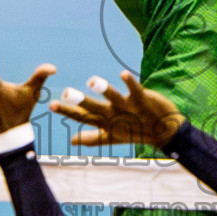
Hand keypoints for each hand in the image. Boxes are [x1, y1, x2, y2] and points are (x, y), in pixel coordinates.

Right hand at [50, 70, 185, 149]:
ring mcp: (129, 108)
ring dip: (105, 89)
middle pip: (95, 108)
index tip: (51, 105)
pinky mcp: (143, 100)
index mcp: (105, 123)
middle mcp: (115, 116)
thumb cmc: (135, 132)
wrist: (164, 132)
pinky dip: (130, 82)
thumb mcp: (111, 137)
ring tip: (93, 80)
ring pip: (115, 98)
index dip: (68, 111)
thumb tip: (72, 141)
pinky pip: (136, 90)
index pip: (83, 117)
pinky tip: (123, 73)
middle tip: (66, 93)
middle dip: (80, 101)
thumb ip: (91, 138)